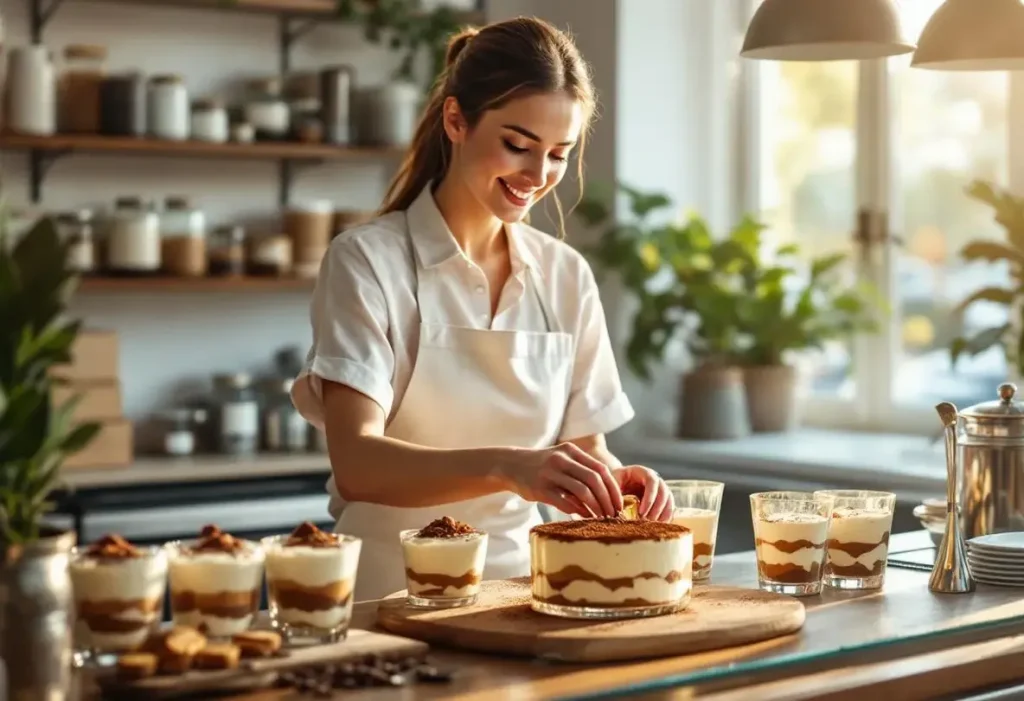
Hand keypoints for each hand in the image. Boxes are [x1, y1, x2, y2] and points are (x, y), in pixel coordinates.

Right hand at [505, 443, 622, 517]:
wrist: (511, 465)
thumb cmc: (543, 466)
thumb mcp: (563, 460)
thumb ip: (582, 472)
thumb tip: (606, 495)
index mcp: (571, 451)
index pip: (601, 469)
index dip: (613, 488)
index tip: (619, 504)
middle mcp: (562, 460)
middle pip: (594, 480)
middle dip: (607, 500)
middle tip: (613, 514)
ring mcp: (550, 473)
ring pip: (582, 491)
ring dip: (595, 507)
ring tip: (601, 518)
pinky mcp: (540, 488)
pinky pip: (564, 502)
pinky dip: (577, 511)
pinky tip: (583, 517)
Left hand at [613, 465, 673, 521]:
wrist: (622, 480)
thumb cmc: (617, 480)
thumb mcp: (614, 481)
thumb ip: (615, 491)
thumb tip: (618, 508)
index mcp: (644, 472)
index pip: (652, 482)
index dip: (649, 497)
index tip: (641, 512)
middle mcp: (656, 479)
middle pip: (664, 493)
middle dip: (656, 509)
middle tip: (646, 522)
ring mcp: (661, 489)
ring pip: (669, 501)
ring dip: (662, 515)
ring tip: (651, 526)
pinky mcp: (663, 499)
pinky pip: (669, 508)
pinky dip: (665, 518)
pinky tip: (657, 527)